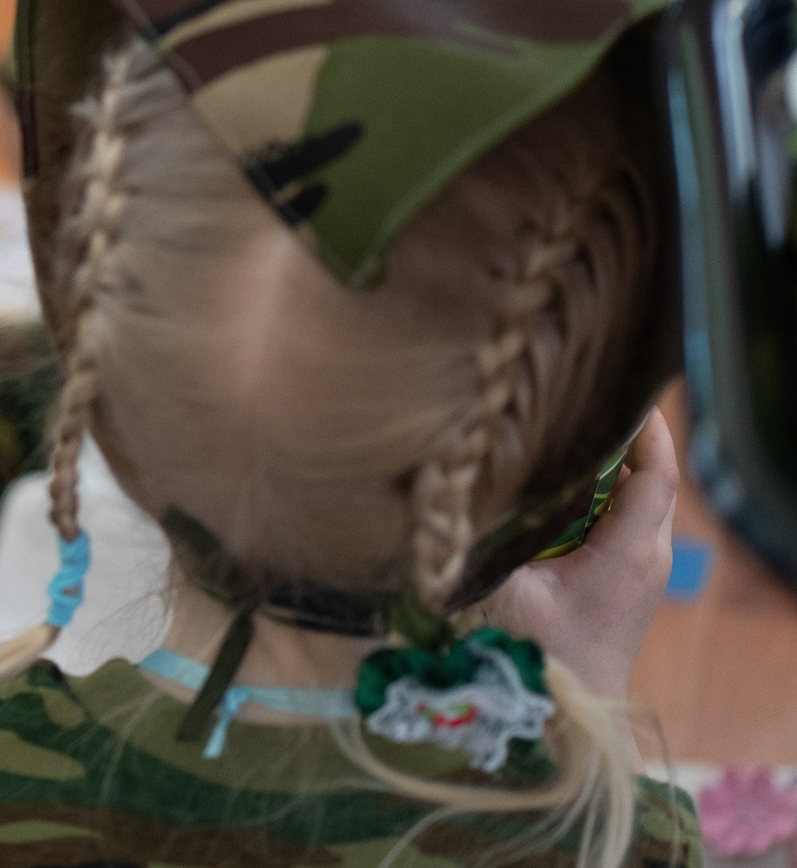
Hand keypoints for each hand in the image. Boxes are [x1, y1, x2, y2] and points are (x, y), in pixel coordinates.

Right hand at [479, 408, 679, 699]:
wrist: (572, 713)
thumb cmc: (539, 656)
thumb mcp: (503, 590)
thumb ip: (483, 536)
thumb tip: (450, 486)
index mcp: (629, 552)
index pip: (656, 475)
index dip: (646, 430)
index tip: (621, 393)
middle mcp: (649, 555)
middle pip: (654, 478)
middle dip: (628, 437)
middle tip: (586, 399)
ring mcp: (646, 567)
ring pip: (645, 497)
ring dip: (617, 463)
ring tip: (573, 430)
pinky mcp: (632, 576)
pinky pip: (630, 516)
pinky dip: (609, 489)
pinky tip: (569, 477)